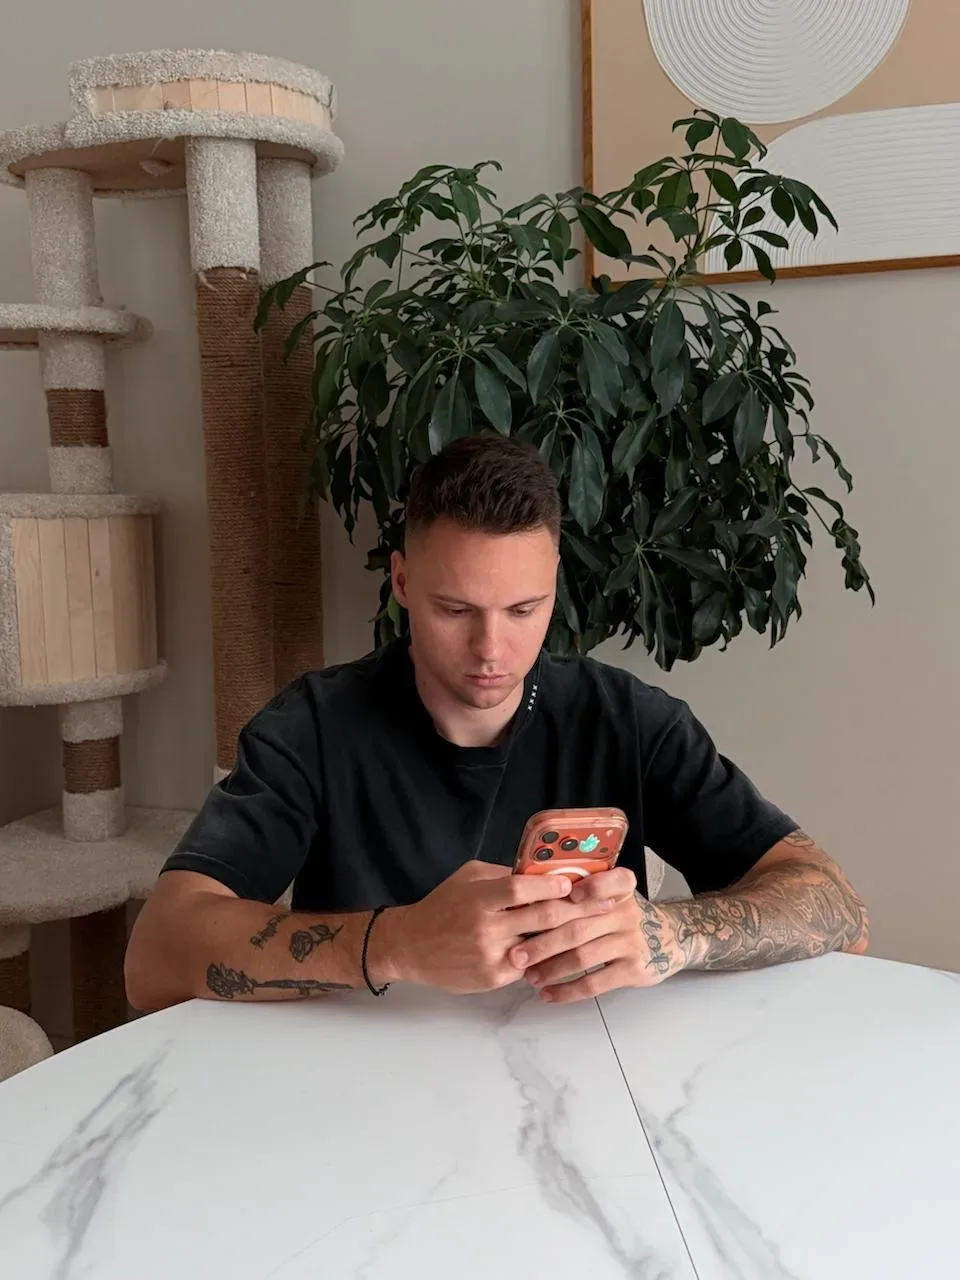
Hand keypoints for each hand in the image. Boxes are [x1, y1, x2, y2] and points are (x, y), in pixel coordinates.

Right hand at [373, 861, 617, 993]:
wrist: (411, 946)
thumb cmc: (443, 906)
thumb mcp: (468, 877)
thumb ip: (502, 875)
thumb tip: (541, 872)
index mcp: (479, 897)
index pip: (522, 888)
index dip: (552, 885)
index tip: (575, 883)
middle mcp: (486, 927)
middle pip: (541, 917)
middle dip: (578, 910)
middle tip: (603, 905)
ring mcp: (491, 955)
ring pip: (541, 945)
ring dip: (568, 936)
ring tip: (594, 928)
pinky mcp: (492, 978)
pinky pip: (529, 966)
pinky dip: (548, 957)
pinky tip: (566, 951)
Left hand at [507, 867, 682, 1003]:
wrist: (669, 939)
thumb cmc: (620, 915)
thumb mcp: (611, 896)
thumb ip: (581, 894)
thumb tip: (526, 900)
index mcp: (620, 888)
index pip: (612, 881)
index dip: (591, 887)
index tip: (567, 895)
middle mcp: (626, 913)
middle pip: (579, 926)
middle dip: (543, 942)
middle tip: (516, 954)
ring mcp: (631, 942)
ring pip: (583, 957)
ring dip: (551, 969)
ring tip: (528, 977)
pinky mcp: (633, 970)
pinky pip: (595, 983)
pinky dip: (568, 990)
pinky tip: (549, 995)